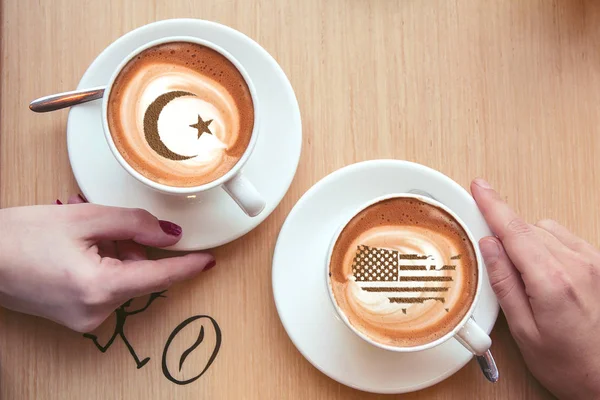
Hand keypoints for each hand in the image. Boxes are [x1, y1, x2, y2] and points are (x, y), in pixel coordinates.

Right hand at [0, 195, 214, 332]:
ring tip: (82, 231)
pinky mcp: (75, 317)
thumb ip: (135, 224)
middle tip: (102, 222)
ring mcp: (84, 319)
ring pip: (122, 277)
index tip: (209, 260)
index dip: (188, 266)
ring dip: (113, 251)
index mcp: (100, 288)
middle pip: (139, 273)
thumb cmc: (19, 238)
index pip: (160, 277)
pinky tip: (78, 247)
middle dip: (129, 243)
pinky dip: (102, 264)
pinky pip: (105, 287)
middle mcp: (95, 312)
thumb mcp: (85, 218)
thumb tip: (169, 235)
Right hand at [471, 179, 599, 399]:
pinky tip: (546, 275)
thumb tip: (489, 248)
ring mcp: (593, 263)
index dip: (492, 205)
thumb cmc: (570, 365)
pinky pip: (566, 240)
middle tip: (497, 263)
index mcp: (552, 281)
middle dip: (507, 238)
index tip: (479, 188)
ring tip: (526, 278)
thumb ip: (504, 283)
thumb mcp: (524, 331)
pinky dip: (549, 248)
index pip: (514, 230)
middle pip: (529, 229)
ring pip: (548, 231)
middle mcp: (577, 265)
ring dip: (530, 243)